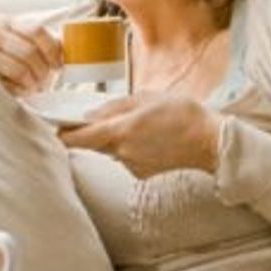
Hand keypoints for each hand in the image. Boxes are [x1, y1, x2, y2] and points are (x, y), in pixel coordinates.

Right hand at [0, 13, 63, 96]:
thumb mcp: (14, 43)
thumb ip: (37, 43)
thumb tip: (65, 48)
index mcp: (6, 22)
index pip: (37, 30)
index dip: (52, 50)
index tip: (58, 66)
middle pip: (31, 53)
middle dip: (43, 72)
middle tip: (43, 83)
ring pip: (21, 70)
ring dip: (31, 84)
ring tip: (29, 88)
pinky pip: (7, 85)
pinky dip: (17, 91)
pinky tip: (14, 91)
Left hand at [58, 92, 221, 178]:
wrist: (210, 142)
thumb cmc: (182, 115)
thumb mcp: (146, 98)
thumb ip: (114, 107)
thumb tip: (89, 115)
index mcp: (119, 132)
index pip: (76, 139)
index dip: (63, 133)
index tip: (60, 126)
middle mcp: (121, 153)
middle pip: (91, 144)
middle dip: (92, 132)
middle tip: (106, 117)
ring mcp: (130, 165)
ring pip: (109, 150)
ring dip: (113, 139)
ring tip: (138, 124)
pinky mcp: (141, 173)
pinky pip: (125, 157)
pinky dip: (129, 148)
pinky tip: (149, 138)